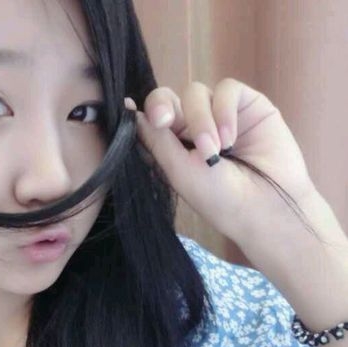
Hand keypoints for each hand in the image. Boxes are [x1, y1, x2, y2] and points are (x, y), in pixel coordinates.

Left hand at [126, 78, 320, 260]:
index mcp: (172, 147)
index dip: (141, 113)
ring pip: (196, 93)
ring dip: (201, 120)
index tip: (129, 111)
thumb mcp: (179, 172)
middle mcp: (193, 128)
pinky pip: (226, 90)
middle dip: (163, 106)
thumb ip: (157, 140)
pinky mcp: (246, 104)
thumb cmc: (220, 199)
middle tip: (165, 122)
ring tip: (215, 150)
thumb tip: (131, 112)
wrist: (267, 206)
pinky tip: (230, 138)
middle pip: (168, 98)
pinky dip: (224, 111)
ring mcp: (219, 114)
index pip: (150, 120)